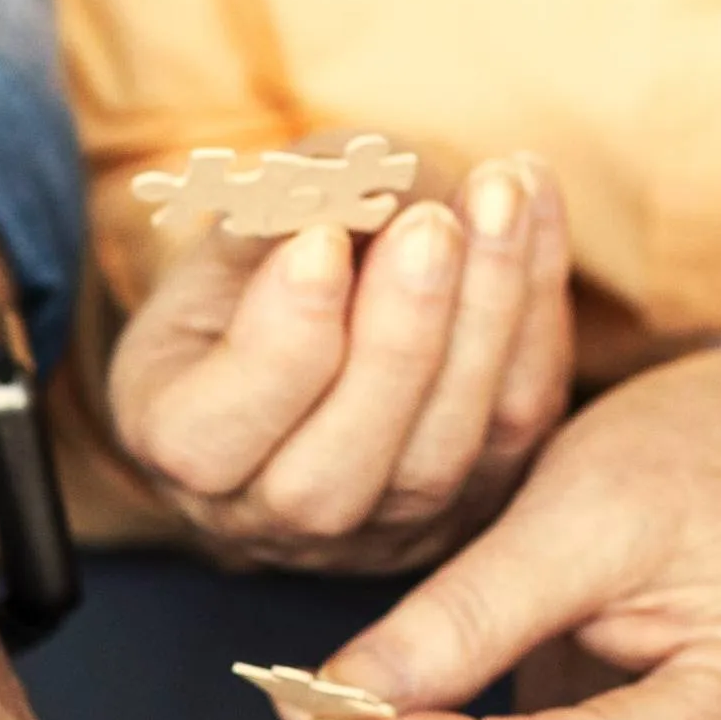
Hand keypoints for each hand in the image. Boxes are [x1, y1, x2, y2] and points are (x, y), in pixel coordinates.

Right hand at [108, 155, 569, 571]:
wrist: (327, 314)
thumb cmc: (257, 269)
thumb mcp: (231, 234)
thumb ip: (271, 214)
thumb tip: (346, 190)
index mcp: (182, 449)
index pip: (211, 440)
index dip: (277, 344)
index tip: (320, 238)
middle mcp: (273, 518)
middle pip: (332, 476)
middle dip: (395, 341)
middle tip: (429, 224)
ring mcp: (382, 529)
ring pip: (442, 457)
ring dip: (485, 315)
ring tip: (498, 192)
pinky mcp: (475, 502)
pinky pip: (518, 419)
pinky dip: (537, 304)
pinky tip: (534, 199)